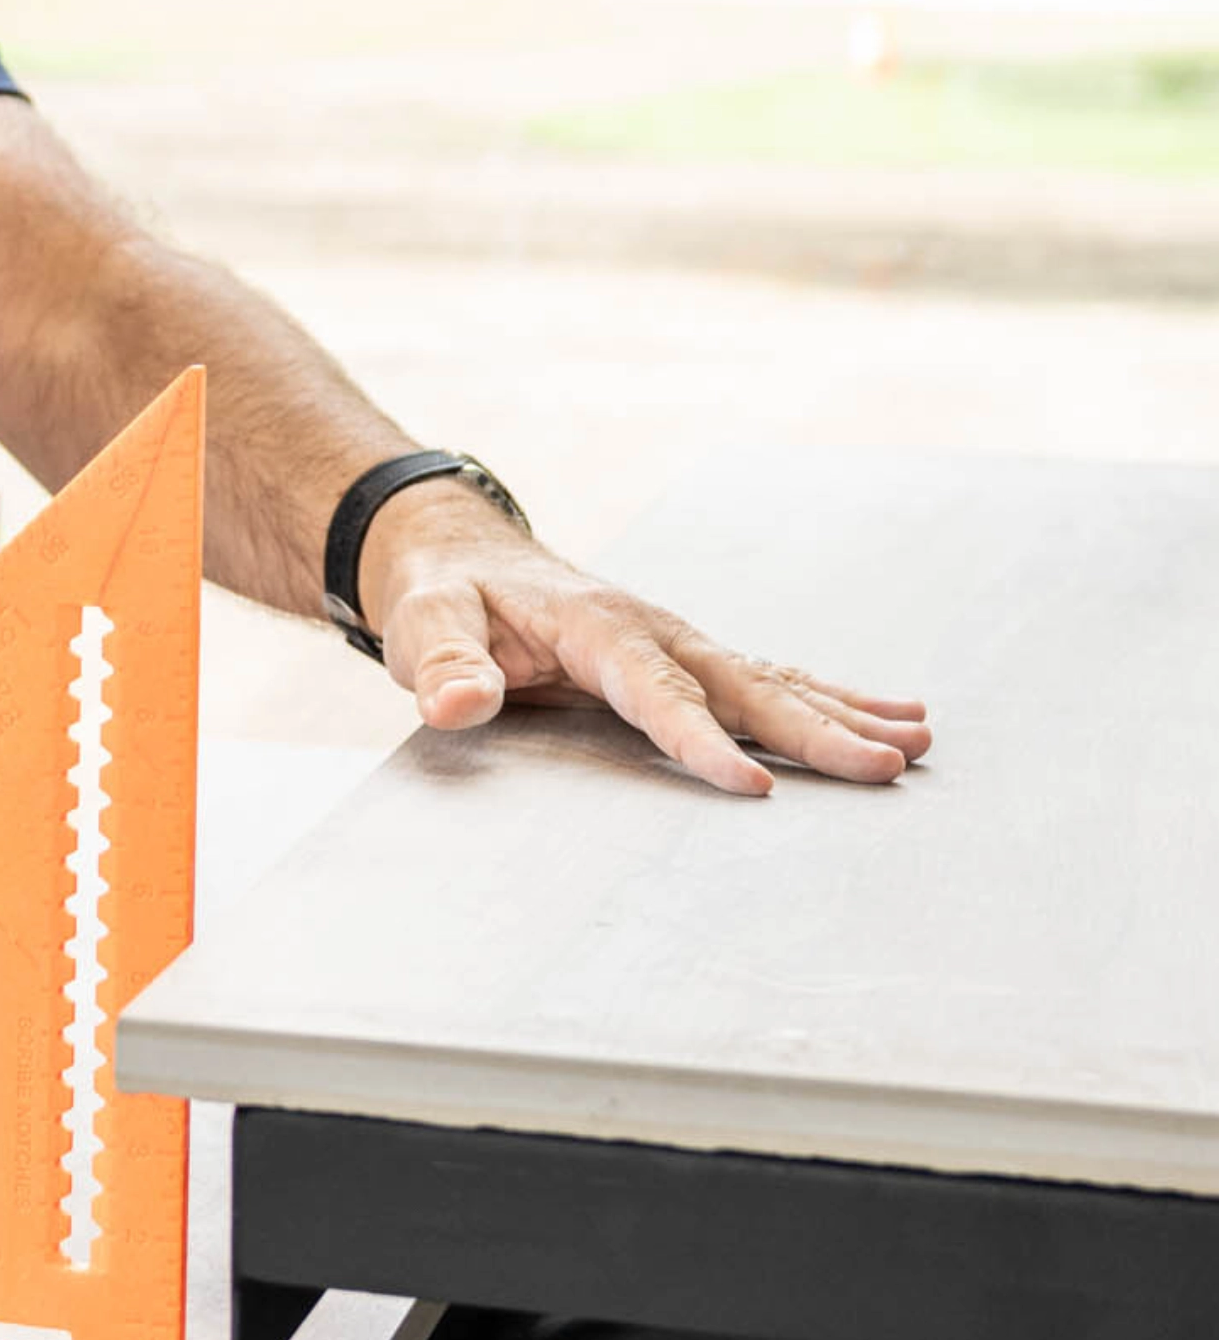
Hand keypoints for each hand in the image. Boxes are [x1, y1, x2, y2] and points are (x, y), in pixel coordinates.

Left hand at [362, 487, 931, 795]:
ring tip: (917, 743)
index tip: (753, 787)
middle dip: (816, 728)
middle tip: (889, 765)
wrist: (456, 553)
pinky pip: (765, 680)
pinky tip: (890, 720)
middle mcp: (651, 628)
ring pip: (769, 680)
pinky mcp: (682, 658)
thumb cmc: (443, 593)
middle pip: (740, 684)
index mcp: (594, 624)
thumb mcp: (422, 622)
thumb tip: (456, 704)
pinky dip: (828, 700)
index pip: (655, 689)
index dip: (701, 739)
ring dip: (842, 712)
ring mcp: (674, 641)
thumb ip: (439, 664)